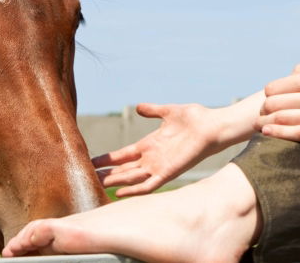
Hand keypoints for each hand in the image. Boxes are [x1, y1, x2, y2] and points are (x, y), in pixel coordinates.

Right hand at [93, 102, 223, 196]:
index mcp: (150, 144)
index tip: (90, 161)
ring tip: (98, 185)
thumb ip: (153, 111)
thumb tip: (138, 107)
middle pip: (124, 168)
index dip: (107, 158)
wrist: (212, 125)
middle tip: (87, 178)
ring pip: (131, 177)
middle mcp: (152, 157)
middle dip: (107, 173)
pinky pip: (148, 185)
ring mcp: (159, 166)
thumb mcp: (168, 112)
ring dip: (116, 181)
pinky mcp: (168, 172)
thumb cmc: (194, 118)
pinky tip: (120, 193)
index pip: (123, 154)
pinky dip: (134, 189)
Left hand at [255, 54, 299, 145]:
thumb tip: (291, 74)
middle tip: (260, 115)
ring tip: (260, 127)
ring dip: (267, 123)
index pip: (278, 86)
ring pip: (284, 119)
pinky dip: (280, 134)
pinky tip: (269, 134)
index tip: (269, 101)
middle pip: (275, 103)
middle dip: (264, 110)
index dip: (269, 95)